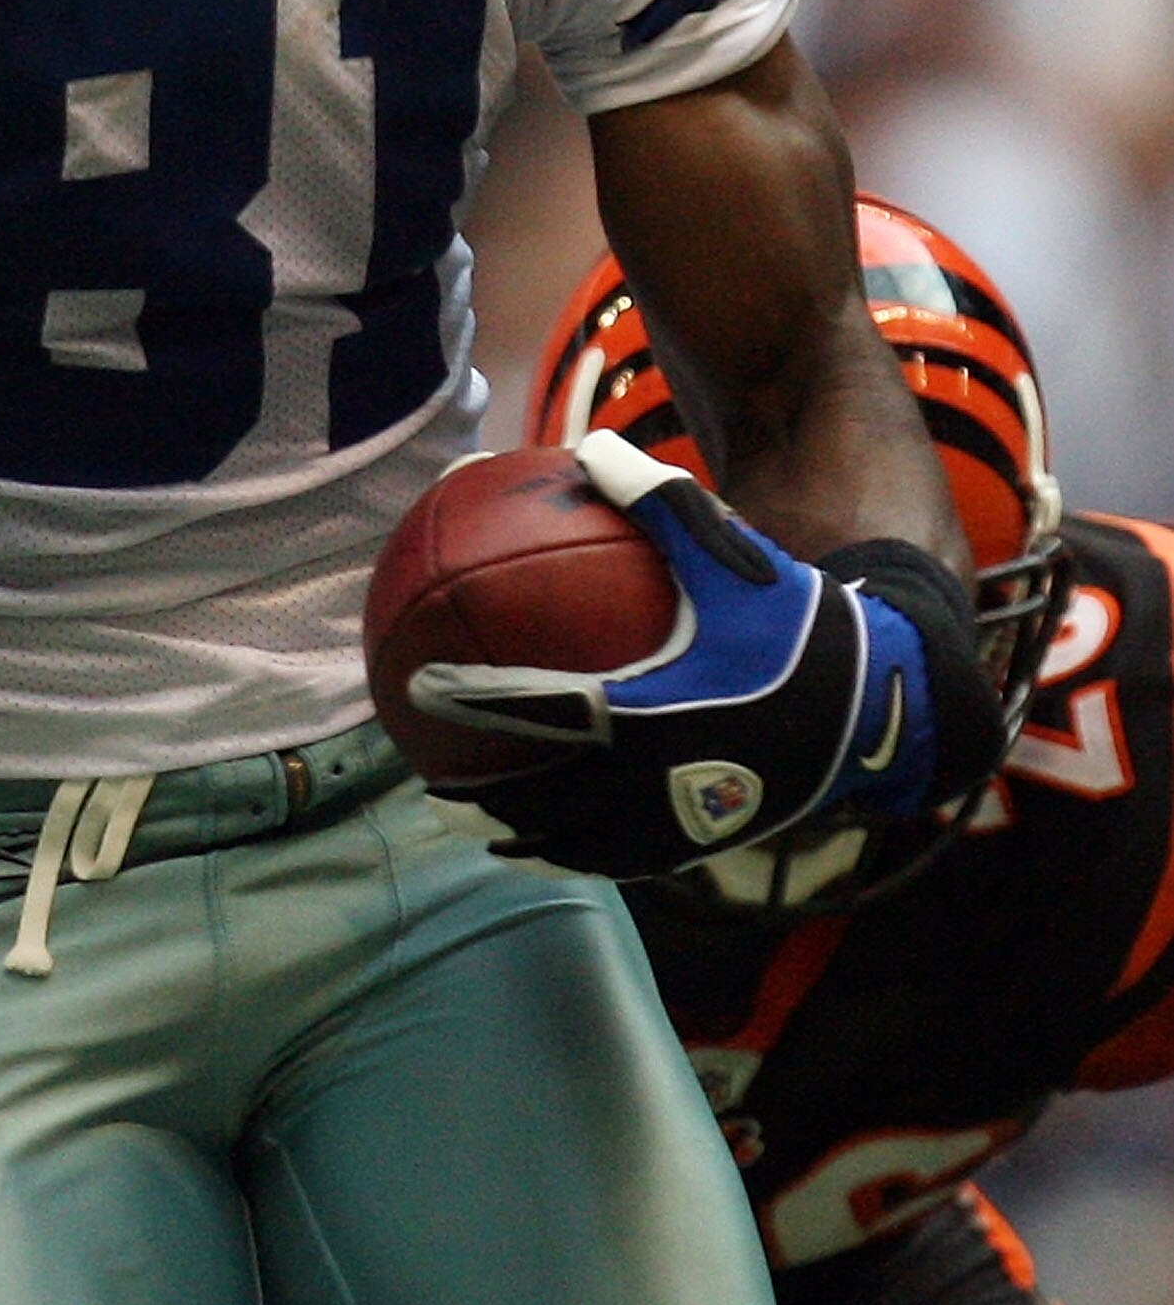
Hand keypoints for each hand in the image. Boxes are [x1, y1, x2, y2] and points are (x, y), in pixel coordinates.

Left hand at [407, 431, 987, 877]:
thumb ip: (658, 502)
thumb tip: (589, 446)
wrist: (882, 703)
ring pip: (584, 843)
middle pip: (546, 797)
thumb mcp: (730, 557)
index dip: (474, 702)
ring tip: (485, 823)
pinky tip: (565, 843)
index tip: (422, 690)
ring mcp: (686, 816)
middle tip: (433, 780)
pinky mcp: (713, 838)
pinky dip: (586, 853)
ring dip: (528, 836)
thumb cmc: (797, 623)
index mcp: (653, 707)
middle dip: (483, 792)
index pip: (539, 708)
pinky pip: (630, 857)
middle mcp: (661, 775)